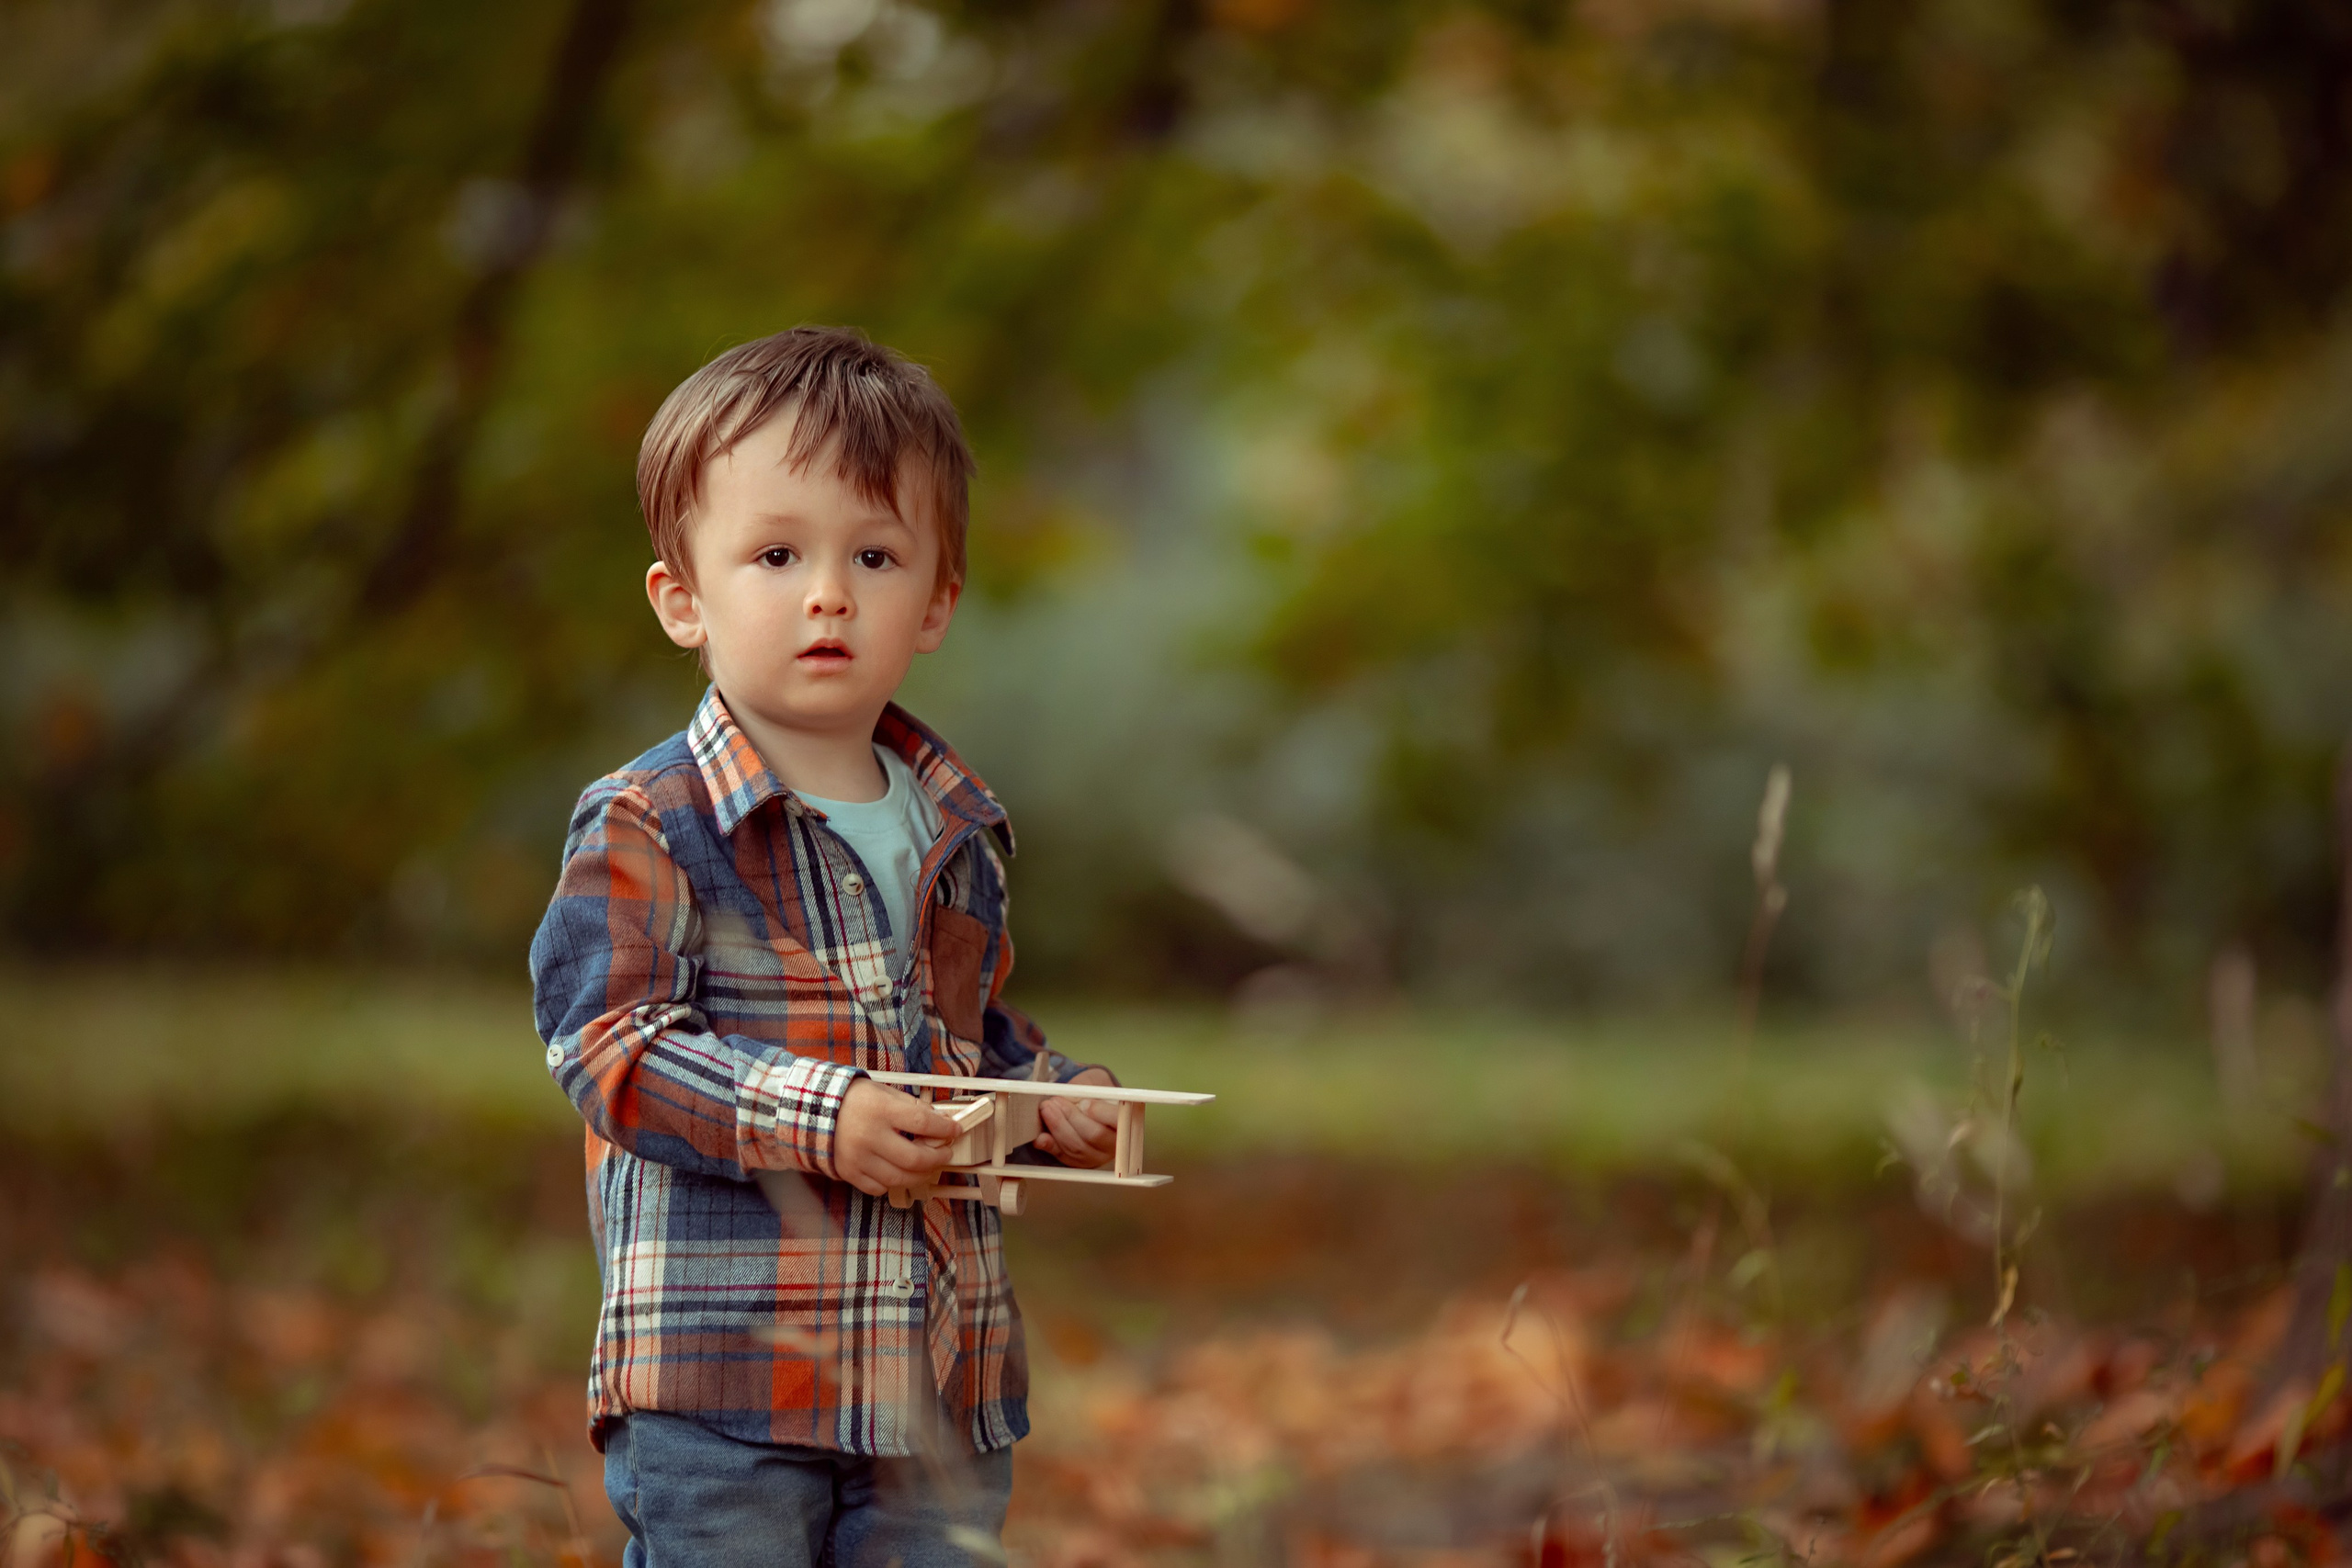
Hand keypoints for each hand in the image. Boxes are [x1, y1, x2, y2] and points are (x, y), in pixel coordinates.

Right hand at [833, 1079, 957, 1195]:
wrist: (814, 1110)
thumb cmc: (854, 1099)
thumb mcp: (885, 1092)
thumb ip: (912, 1107)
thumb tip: (940, 1121)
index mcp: (880, 1110)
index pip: (923, 1123)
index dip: (945, 1129)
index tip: (956, 1130)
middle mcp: (869, 1136)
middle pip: (915, 1159)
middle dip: (937, 1158)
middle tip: (944, 1153)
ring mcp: (858, 1158)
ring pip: (900, 1178)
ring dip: (921, 1175)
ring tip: (927, 1166)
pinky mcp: (849, 1173)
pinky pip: (879, 1188)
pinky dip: (894, 1182)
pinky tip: (898, 1171)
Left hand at [1033, 1067, 1118, 1168]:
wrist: (1090, 1106)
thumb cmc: (1094, 1094)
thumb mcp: (1095, 1084)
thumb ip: (1086, 1089)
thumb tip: (1069, 1096)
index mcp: (1127, 1121)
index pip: (1118, 1119)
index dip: (1100, 1112)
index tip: (1084, 1103)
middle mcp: (1115, 1143)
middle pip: (1094, 1135)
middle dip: (1071, 1117)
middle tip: (1055, 1102)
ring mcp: (1098, 1156)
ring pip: (1077, 1147)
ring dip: (1058, 1128)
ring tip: (1046, 1109)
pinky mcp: (1080, 1163)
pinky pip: (1064, 1156)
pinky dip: (1050, 1146)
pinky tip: (1040, 1138)